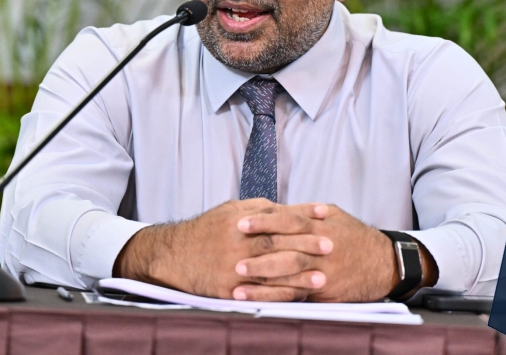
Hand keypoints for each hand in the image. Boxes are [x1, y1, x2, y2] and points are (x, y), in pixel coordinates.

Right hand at [113, 198, 331, 299]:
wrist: (173, 255)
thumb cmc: (206, 230)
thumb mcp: (230, 210)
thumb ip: (259, 208)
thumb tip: (288, 208)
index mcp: (241, 221)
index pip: (278, 215)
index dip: (303, 213)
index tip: (326, 212)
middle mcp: (238, 243)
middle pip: (278, 243)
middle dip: (307, 244)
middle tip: (332, 245)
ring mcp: (233, 268)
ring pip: (271, 272)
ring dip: (299, 276)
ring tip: (323, 278)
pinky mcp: (228, 289)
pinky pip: (258, 294)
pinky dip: (280, 296)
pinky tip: (298, 297)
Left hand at [233, 205, 438, 301]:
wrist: (385, 263)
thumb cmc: (355, 237)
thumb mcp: (335, 216)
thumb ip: (307, 212)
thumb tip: (278, 206)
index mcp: (321, 224)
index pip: (287, 220)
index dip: (263, 221)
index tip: (240, 222)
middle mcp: (321, 246)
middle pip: (284, 246)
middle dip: (256, 248)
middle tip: (230, 249)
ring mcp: (323, 269)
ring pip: (287, 271)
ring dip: (260, 274)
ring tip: (235, 276)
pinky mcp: (324, 290)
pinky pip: (294, 293)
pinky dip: (272, 295)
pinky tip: (254, 296)